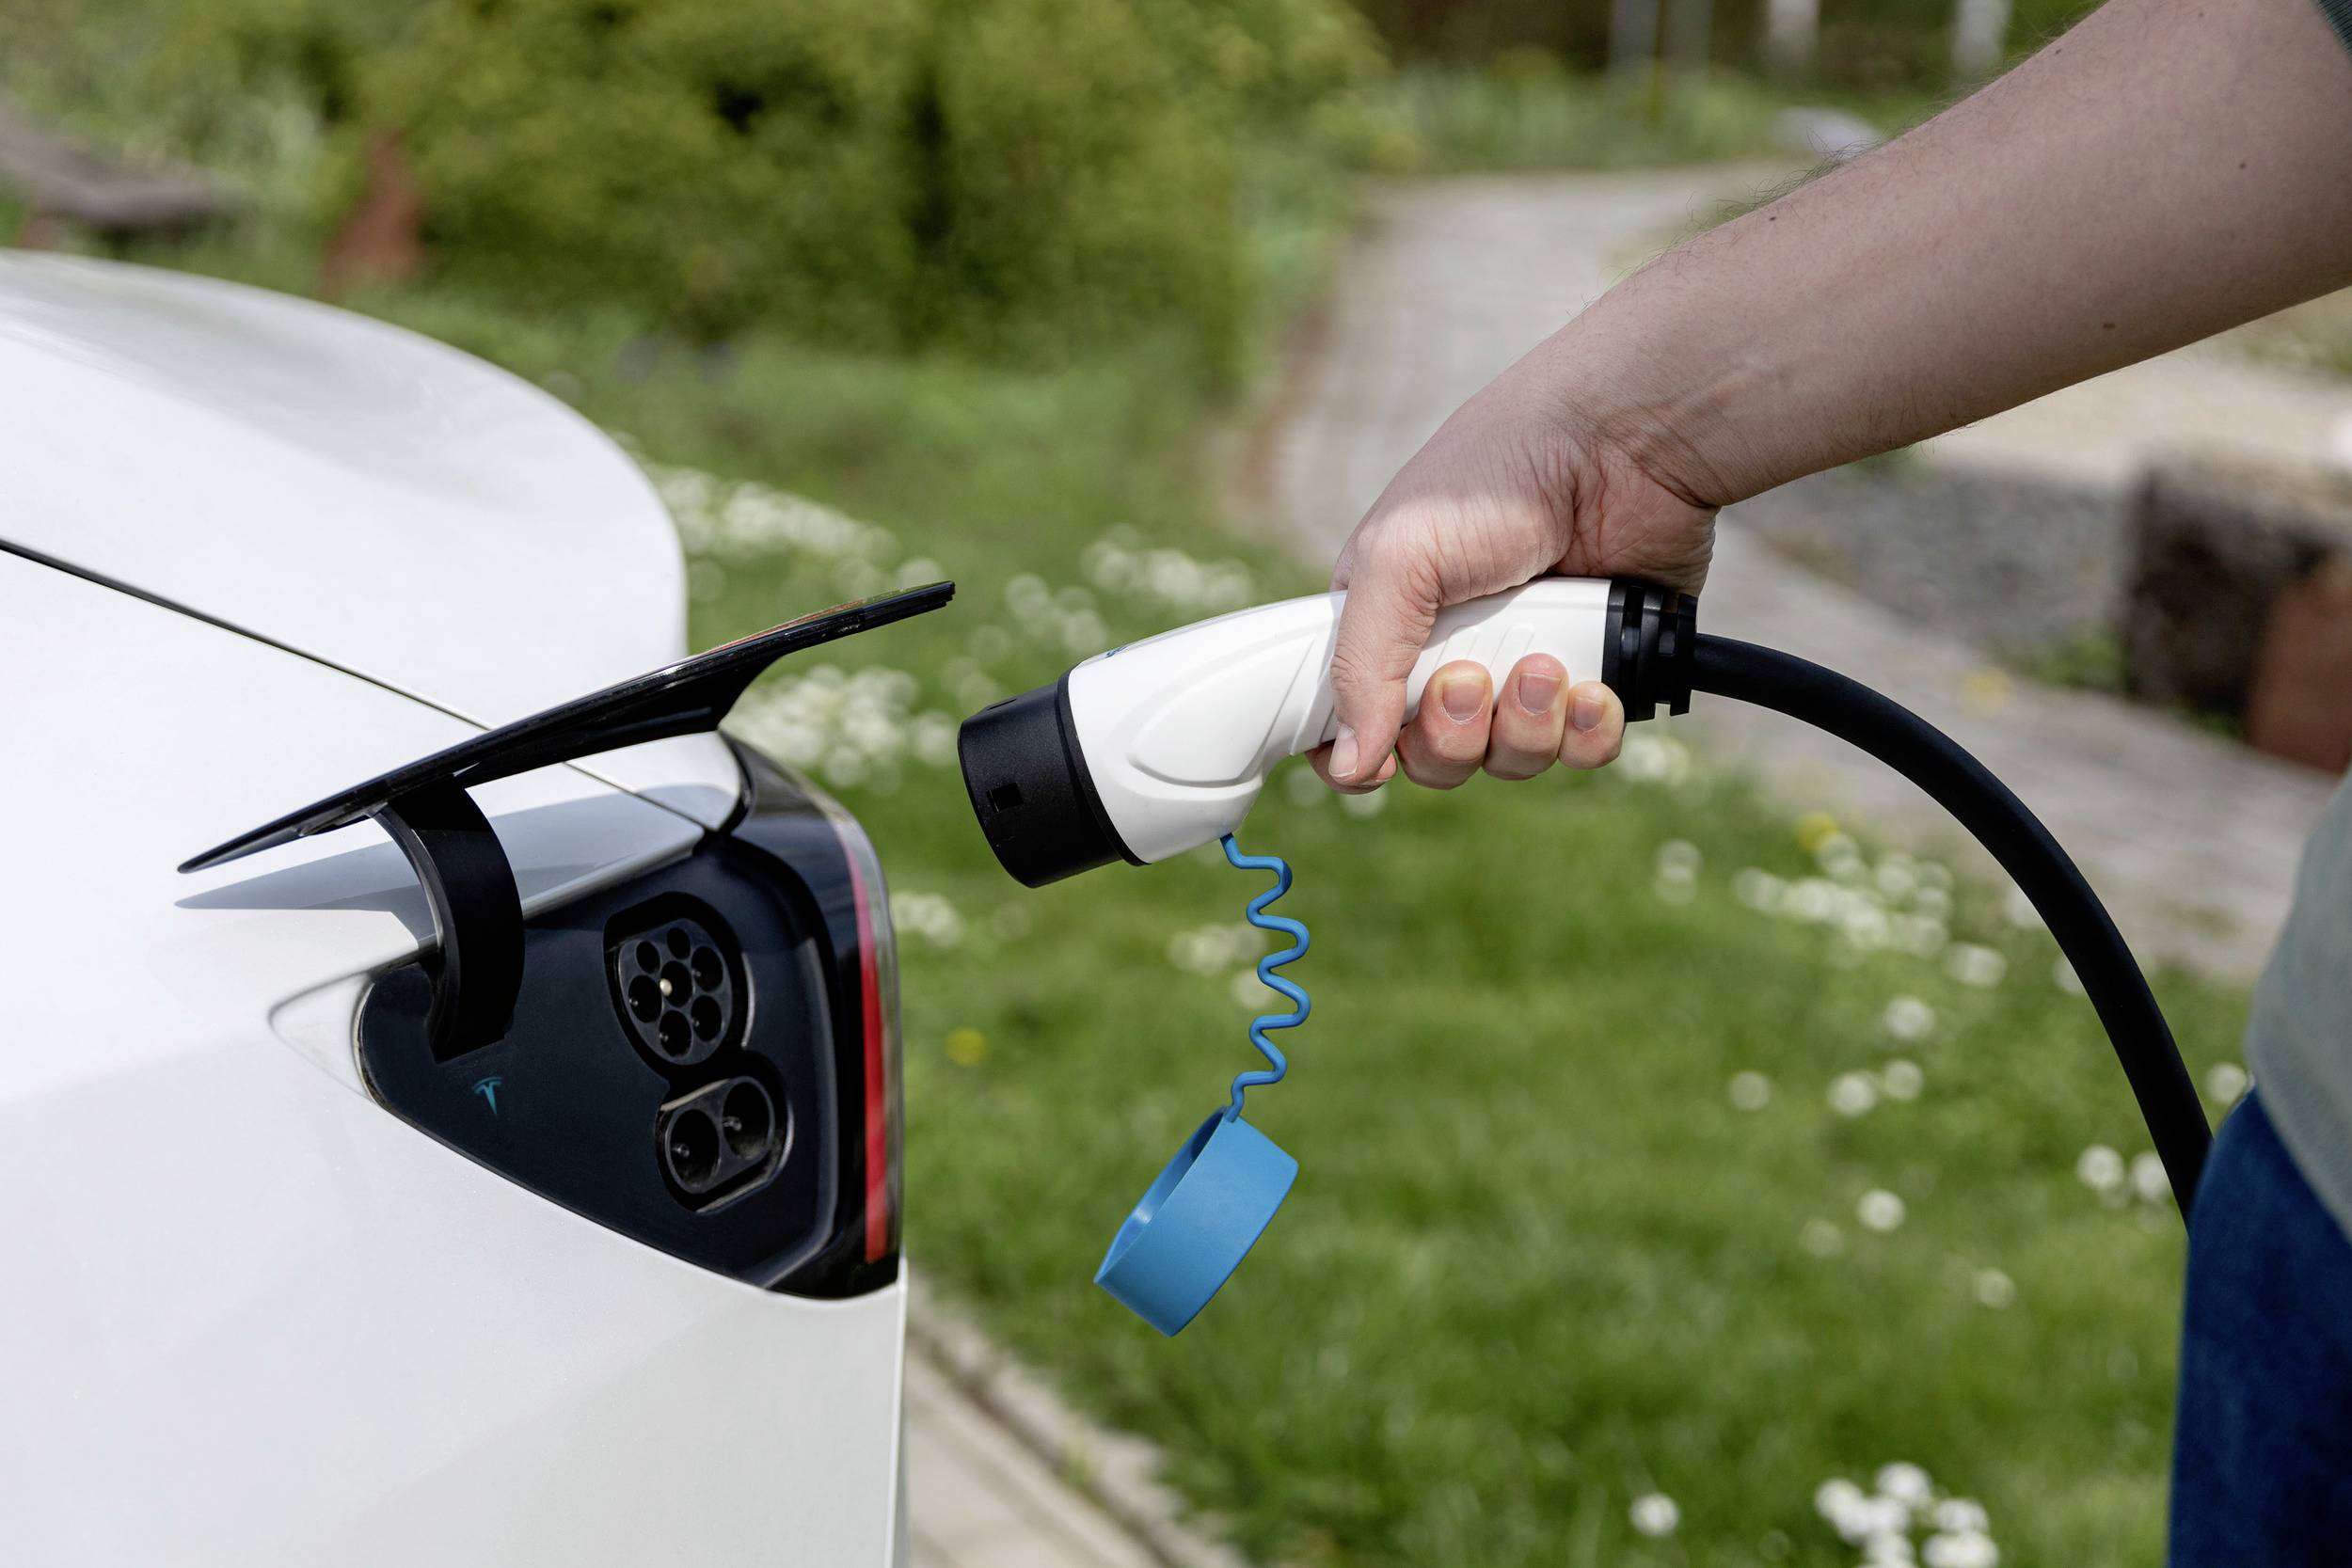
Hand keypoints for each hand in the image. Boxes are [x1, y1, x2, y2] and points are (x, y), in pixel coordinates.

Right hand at [1311, 364, 1715, 791]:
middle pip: (1432, 760)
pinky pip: (1585, 751)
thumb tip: (1348, 765)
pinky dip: (1590, 731)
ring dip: (1525, 728)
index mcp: (1387, 623)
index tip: (1379, 758)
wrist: (1624, 444)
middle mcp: (1454, 654)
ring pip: (1509, 761)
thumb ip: (1360, 666)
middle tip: (1472, 676)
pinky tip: (1596, 686)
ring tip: (1546, 663)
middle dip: (1452, 734)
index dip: (1359, 754)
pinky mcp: (1600, 675)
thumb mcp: (1397, 559)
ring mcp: (1528, 669)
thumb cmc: (1496, 476)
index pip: (1348, 723)